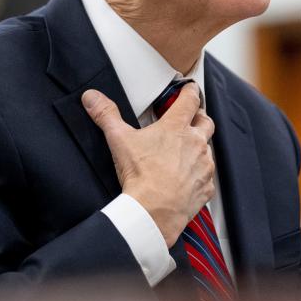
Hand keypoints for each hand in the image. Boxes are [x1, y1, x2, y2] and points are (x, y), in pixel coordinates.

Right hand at [82, 84, 214, 246]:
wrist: (153, 211)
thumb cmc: (140, 175)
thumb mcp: (119, 140)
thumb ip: (106, 115)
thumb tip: (92, 97)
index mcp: (176, 127)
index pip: (190, 100)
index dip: (191, 92)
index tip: (190, 89)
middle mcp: (196, 143)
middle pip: (206, 122)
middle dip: (199, 119)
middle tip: (190, 121)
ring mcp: (204, 165)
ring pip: (208, 150)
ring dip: (199, 149)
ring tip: (184, 155)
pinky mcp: (206, 187)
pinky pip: (207, 177)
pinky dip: (199, 176)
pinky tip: (185, 180)